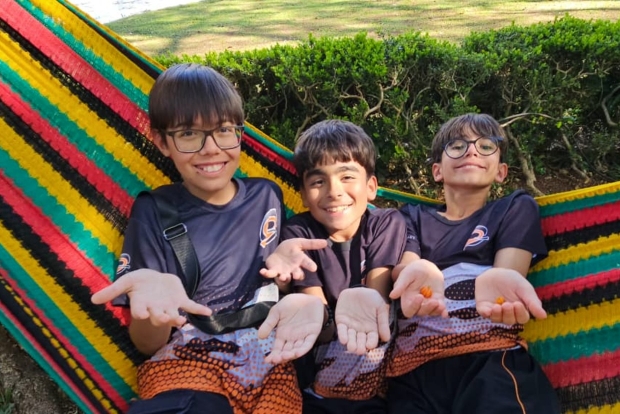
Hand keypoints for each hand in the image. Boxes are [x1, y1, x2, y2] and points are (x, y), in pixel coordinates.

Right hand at [91, 268, 211, 327]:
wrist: (154, 278)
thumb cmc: (138, 282)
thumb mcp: (125, 282)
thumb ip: (111, 290)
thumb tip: (92, 299)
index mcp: (141, 304)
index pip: (139, 310)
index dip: (141, 312)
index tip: (142, 314)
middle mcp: (156, 308)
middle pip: (158, 316)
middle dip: (161, 317)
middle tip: (165, 318)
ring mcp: (169, 305)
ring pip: (174, 314)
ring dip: (178, 317)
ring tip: (182, 321)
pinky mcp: (181, 300)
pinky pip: (191, 306)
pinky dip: (199, 309)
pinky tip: (208, 312)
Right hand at [257, 293, 323, 363]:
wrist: (305, 296)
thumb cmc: (290, 304)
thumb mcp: (276, 312)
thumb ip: (269, 323)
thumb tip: (259, 337)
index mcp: (282, 335)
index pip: (277, 349)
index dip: (273, 356)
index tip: (267, 360)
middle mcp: (292, 338)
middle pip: (286, 352)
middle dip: (281, 357)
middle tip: (276, 359)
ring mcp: (302, 337)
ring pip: (297, 350)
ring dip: (291, 355)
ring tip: (285, 356)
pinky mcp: (312, 333)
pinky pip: (308, 344)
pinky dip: (303, 349)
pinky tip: (297, 353)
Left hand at [260, 238, 327, 282]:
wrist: (279, 252)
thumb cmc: (291, 248)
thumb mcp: (300, 243)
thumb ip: (312, 244)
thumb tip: (326, 242)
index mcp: (300, 261)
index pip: (306, 263)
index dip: (310, 266)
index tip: (314, 268)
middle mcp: (293, 269)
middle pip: (297, 274)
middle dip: (297, 275)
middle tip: (298, 275)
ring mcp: (283, 271)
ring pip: (285, 277)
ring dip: (284, 278)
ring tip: (284, 277)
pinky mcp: (273, 271)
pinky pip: (270, 274)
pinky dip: (266, 273)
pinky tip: (262, 271)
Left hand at [335, 288, 389, 354]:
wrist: (358, 288)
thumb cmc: (371, 298)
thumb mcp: (380, 307)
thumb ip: (383, 322)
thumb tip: (386, 338)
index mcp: (372, 328)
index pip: (372, 339)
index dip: (371, 343)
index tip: (370, 345)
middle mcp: (361, 330)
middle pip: (360, 341)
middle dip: (360, 347)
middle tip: (359, 350)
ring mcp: (351, 326)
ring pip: (350, 338)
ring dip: (351, 343)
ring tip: (351, 347)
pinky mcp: (341, 321)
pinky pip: (341, 330)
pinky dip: (342, 335)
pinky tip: (343, 340)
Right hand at [389, 259, 446, 317]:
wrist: (426, 267)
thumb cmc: (413, 270)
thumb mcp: (406, 275)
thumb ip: (400, 285)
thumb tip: (392, 296)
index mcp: (407, 299)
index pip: (408, 310)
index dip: (414, 307)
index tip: (419, 297)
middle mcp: (417, 304)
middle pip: (421, 312)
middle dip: (427, 308)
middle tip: (434, 301)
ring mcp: (428, 303)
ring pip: (431, 312)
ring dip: (436, 310)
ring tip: (440, 305)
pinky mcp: (437, 300)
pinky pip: (440, 309)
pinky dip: (443, 312)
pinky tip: (445, 313)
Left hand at [475, 268, 546, 324]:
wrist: (497, 272)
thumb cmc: (513, 281)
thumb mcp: (524, 288)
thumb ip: (533, 302)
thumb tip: (543, 316)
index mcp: (520, 310)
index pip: (522, 318)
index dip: (520, 313)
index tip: (518, 304)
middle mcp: (507, 313)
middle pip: (509, 321)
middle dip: (509, 314)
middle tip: (508, 304)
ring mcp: (495, 311)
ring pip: (497, 319)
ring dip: (498, 315)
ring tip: (498, 306)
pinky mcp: (483, 307)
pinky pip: (484, 314)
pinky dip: (486, 313)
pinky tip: (489, 310)